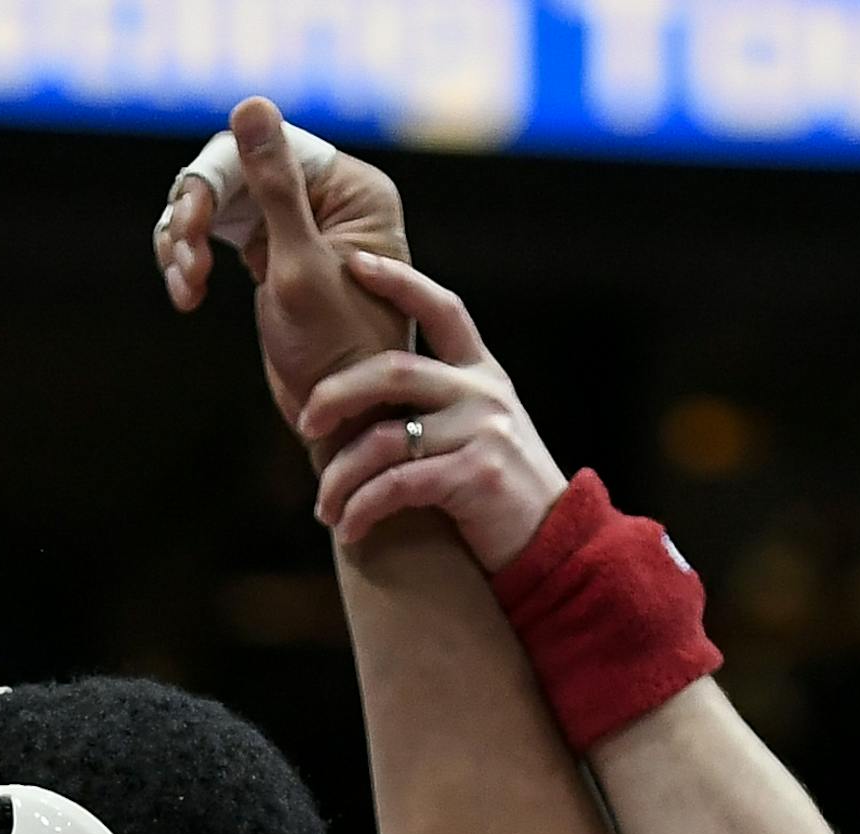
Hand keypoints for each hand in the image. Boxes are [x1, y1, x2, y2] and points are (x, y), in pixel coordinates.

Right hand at [153, 97, 410, 437]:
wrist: (343, 426)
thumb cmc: (338, 355)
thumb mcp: (299, 266)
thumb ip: (274, 186)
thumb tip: (250, 104)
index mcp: (352, 189)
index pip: (265, 147)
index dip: (218, 180)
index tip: (195, 231)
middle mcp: (327, 197)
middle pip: (230, 169)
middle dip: (195, 215)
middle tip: (184, 262)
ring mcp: (294, 225)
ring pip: (212, 201)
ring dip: (184, 239)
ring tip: (186, 285)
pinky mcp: (268, 255)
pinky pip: (210, 233)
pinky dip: (188, 259)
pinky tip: (187, 295)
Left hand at [298, 253, 569, 573]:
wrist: (555, 545)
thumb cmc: (500, 494)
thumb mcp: (480, 432)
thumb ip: (439, 405)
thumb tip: (364, 397)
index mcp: (483, 374)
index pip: (441, 308)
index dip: (398, 281)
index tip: (354, 263)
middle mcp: (484, 394)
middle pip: (392, 370)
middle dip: (335, 394)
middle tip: (304, 423)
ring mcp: (483, 432)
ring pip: (383, 439)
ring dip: (341, 477)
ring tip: (325, 508)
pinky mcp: (476, 477)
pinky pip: (396, 485)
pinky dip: (362, 509)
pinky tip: (348, 529)